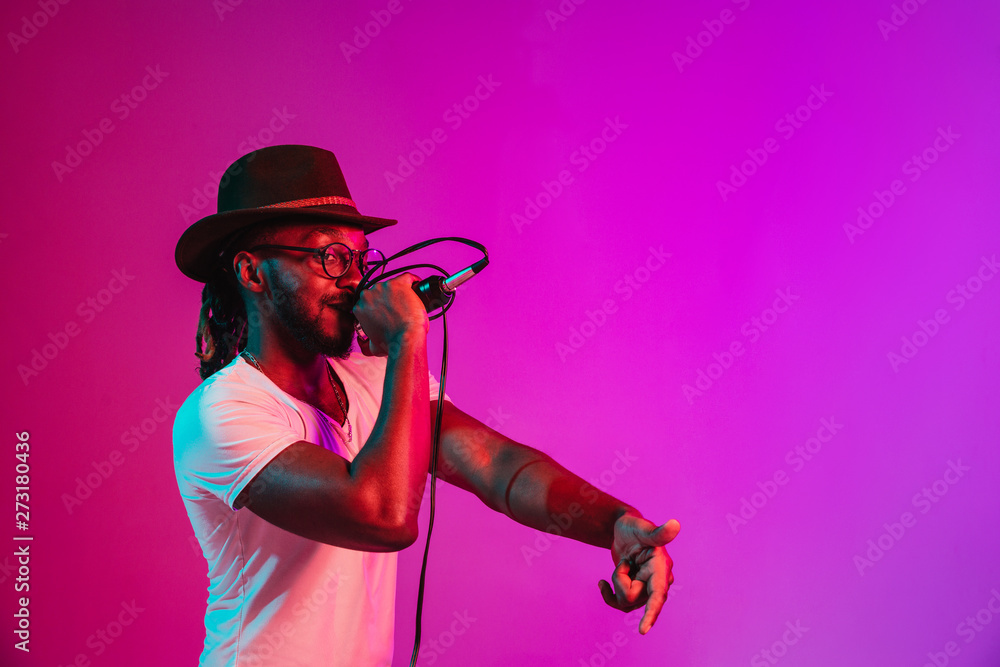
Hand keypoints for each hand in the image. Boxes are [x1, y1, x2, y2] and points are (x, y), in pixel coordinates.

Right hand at [353, 274, 427, 356]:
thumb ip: (370, 341)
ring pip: (393, 284)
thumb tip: (372, 343)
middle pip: (380, 291)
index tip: (389, 309)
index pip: (369, 301)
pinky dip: (413, 280)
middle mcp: (368, 295)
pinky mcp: (398, 284)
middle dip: (389, 298)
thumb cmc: (391, 342)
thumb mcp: (373, 345)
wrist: (404, 338)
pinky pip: (407, 277)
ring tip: (410, 301)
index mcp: (360, 307)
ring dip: (401, 291)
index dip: (380, 305)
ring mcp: (383, 287)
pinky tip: (417, 286)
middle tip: (400, 307)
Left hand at [598, 514, 679, 634]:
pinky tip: (602, 582)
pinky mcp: (636, 592)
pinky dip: (609, 594)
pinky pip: (621, 604)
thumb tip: (676, 524)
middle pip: (633, 598)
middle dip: (621, 581)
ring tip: (622, 564)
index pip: (658, 594)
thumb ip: (658, 532)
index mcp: (661, 569)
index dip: (651, 612)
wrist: (622, 529)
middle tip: (625, 561)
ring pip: (626, 603)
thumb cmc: (633, 525)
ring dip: (616, 584)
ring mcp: (647, 589)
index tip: (642, 630)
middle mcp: (657, 582)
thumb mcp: (642, 528)